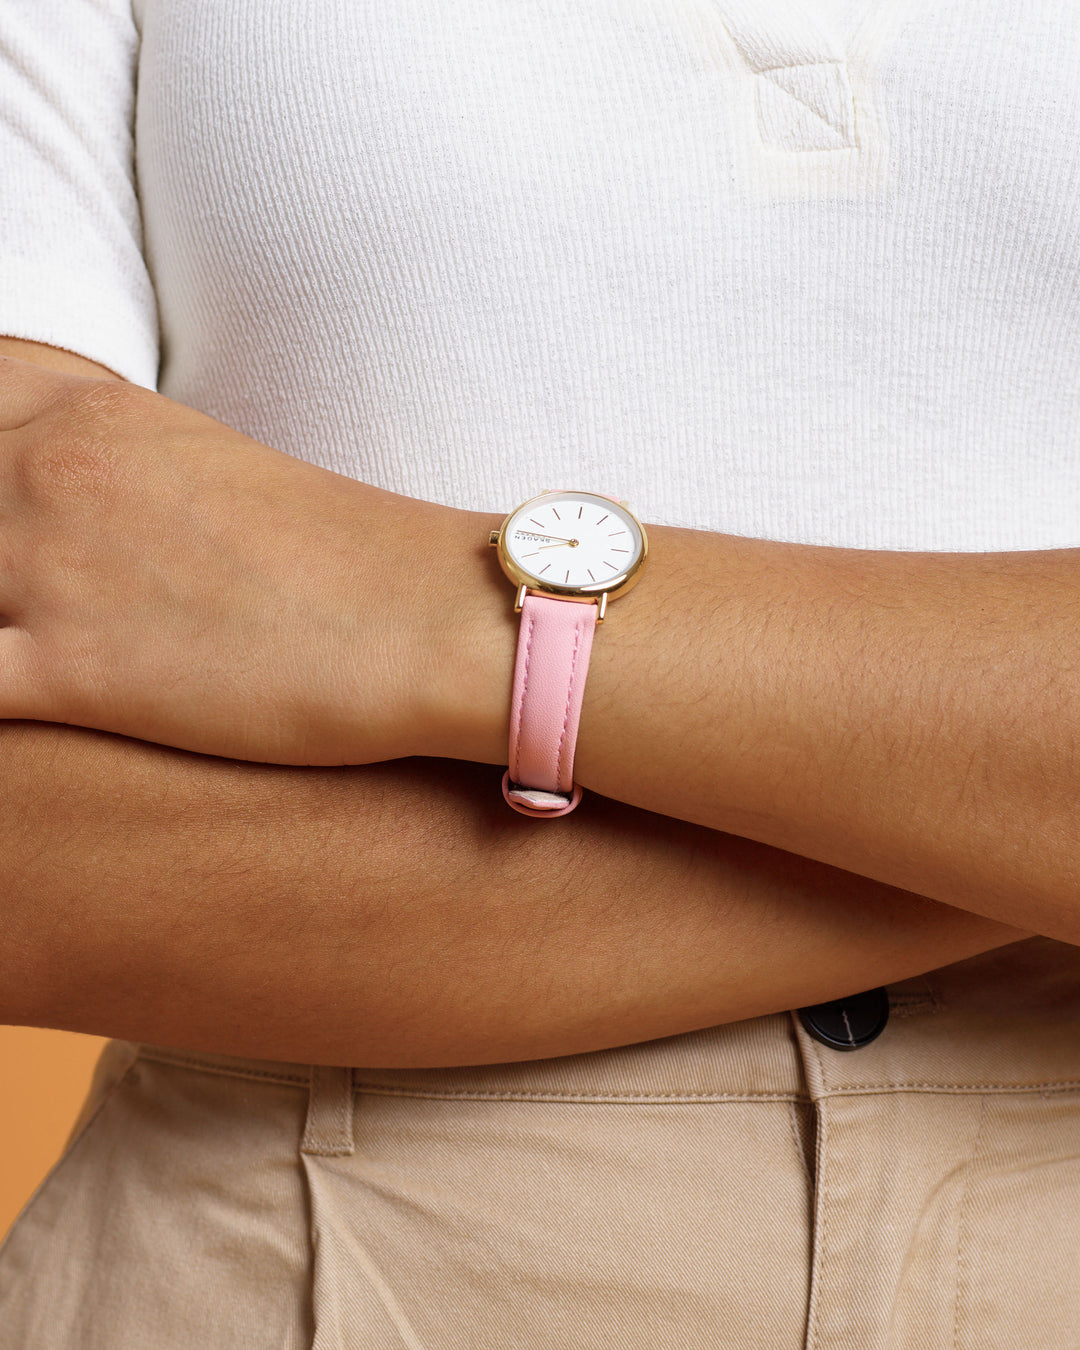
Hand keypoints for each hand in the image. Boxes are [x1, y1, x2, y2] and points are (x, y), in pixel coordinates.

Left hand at [0, 356, 504, 763]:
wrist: (428, 618)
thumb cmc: (345, 558)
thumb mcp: (210, 477)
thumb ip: (120, 478)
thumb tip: (95, 531)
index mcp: (92, 415)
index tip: (16, 521)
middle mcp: (49, 473)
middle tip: (30, 601)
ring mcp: (50, 569)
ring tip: (37, 648)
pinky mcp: (72, 674)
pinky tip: (32, 700)